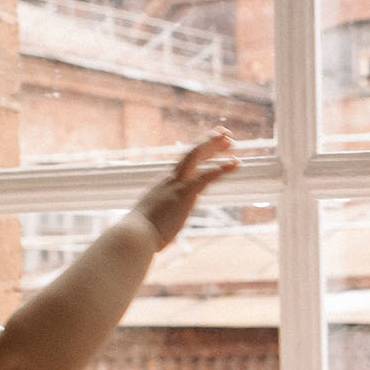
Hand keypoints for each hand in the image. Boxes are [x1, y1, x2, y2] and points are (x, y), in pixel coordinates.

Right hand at [131, 131, 237, 248]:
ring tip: (231, 140)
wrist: (134, 236)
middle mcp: (170, 179)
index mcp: (164, 184)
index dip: (199, 152)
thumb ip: (159, 216)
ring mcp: (177, 185)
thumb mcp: (151, 219)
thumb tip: (159, 225)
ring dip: (214, 146)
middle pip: (191, 153)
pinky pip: (206, 176)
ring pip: (196, 156)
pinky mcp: (184, 194)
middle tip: (225, 133)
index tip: (211, 145)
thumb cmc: (140, 234)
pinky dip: (221, 169)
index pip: (183, 163)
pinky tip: (235, 164)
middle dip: (208, 142)